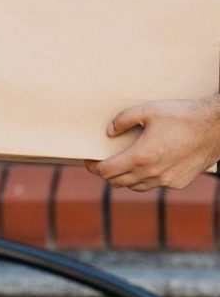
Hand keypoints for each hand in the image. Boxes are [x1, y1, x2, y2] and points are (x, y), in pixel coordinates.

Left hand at [84, 96, 219, 190]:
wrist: (214, 128)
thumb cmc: (181, 115)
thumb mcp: (148, 110)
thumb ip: (123, 120)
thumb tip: (109, 132)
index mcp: (141, 156)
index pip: (107, 171)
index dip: (93, 167)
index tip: (88, 161)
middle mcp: (152, 173)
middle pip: (118, 182)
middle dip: (105, 174)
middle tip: (100, 163)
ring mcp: (167, 181)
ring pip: (135, 186)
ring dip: (124, 178)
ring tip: (120, 165)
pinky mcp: (179, 182)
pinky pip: (154, 185)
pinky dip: (143, 179)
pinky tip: (144, 166)